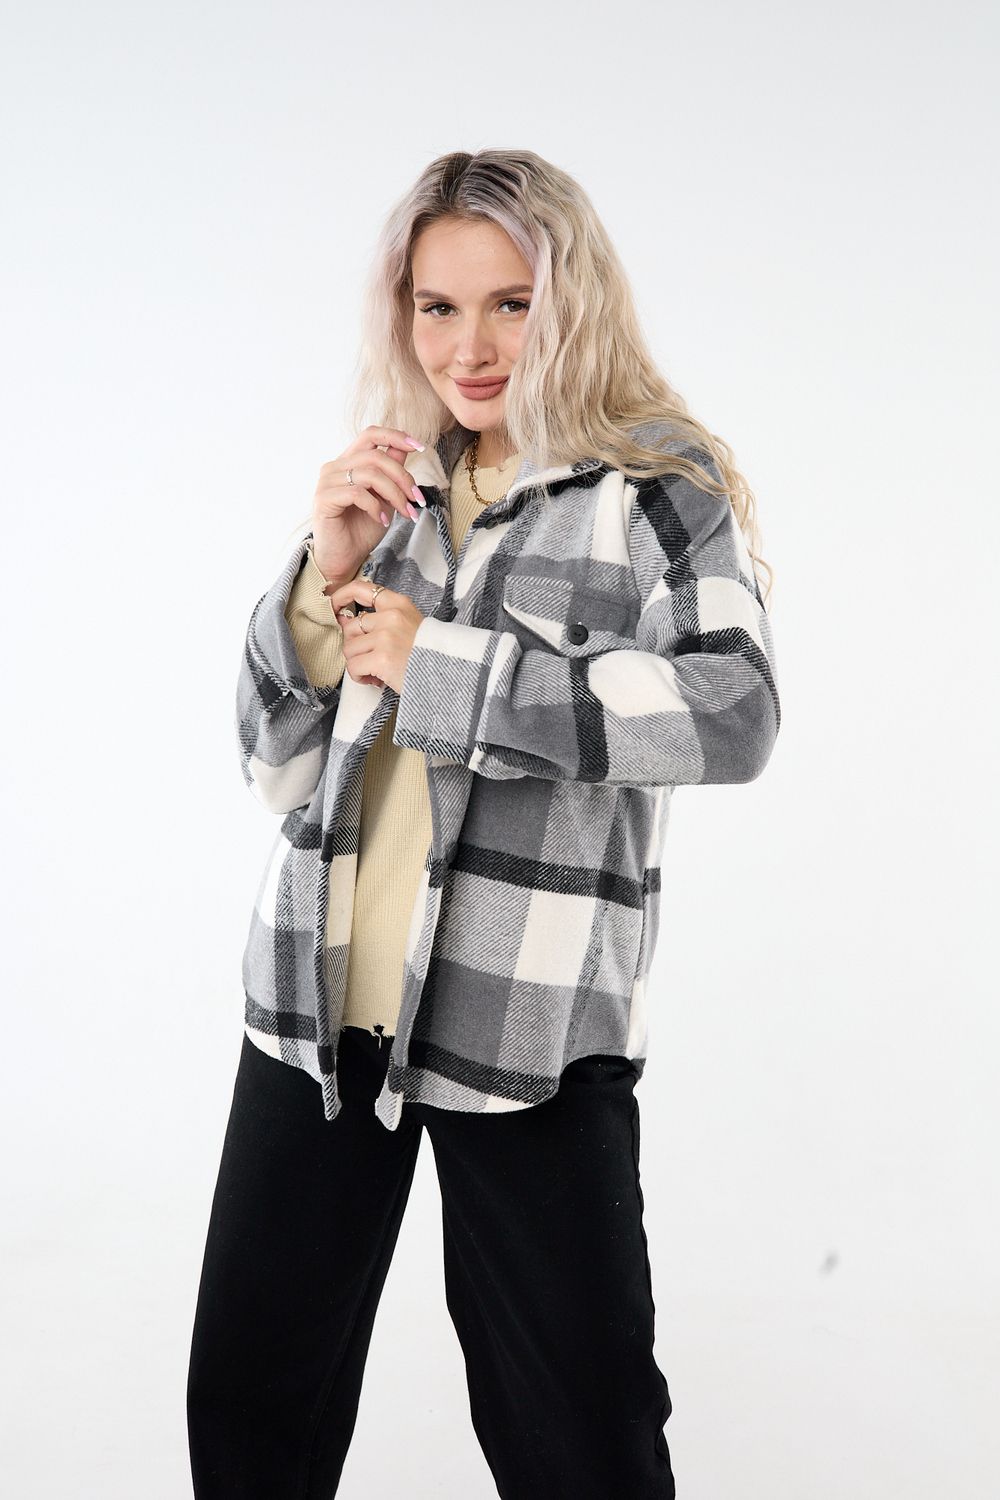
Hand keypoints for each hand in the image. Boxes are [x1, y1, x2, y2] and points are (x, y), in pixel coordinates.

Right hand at [310, 426, 427, 584]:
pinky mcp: (323, 499)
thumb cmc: (363, 528)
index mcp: (348, 461)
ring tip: (405, 512)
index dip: (396, 436)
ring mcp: (327, 481)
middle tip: (416, 499)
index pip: (370, 434)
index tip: (421, 447)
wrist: (345, 557)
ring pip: (369, 474)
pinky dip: (375, 506)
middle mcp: (335, 466)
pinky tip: (382, 520)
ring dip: (394, 494)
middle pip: (375, 455)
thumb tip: (407, 448)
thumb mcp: (385, 496)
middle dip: (402, 476)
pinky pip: (357, 493)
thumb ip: (391, 472)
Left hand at [324, 577, 425, 693]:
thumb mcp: (410, 624)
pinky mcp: (382, 658)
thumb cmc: (427, 653)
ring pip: (349, 649)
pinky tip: (375, 679)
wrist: (448, 674)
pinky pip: (353, 666)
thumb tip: (345, 621)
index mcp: (398, 604)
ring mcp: (386, 637)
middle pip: (351, 627)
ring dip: (358, 664)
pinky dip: (360, 676)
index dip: (341, 596)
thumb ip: (381, 619)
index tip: (334, 606)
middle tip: (371, 658)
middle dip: (356, 646)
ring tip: (376, 671)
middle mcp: (391, 616)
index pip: (361, 589)